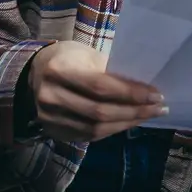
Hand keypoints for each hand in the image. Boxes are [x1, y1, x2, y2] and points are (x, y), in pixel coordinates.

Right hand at [25, 42, 167, 144]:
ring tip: (149, 116)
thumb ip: (110, 71)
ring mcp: (49, 118)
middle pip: (100, 112)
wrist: (33, 74)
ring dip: (127, 124)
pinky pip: (89, 136)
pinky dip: (113, 130)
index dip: (131, 93)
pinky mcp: (54, 132)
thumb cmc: (67, 58)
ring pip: (96, 129)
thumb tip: (144, 88)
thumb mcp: (87, 55)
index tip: (156, 94)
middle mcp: (51, 96)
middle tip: (159, 108)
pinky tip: (129, 122)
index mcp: (59, 70)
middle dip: (134, 111)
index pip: (101, 86)